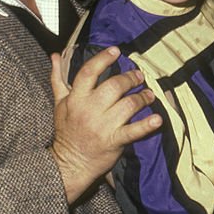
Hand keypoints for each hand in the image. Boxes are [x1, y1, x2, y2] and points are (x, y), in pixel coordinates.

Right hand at [50, 47, 161, 202]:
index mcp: (76, 99)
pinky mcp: (114, 141)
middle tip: (138, 76)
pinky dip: (147, 125)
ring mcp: (103, 126)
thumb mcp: (60, 103)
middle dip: (130, 78)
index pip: (89, 72)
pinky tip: (157, 119)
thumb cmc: (67, 130)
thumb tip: (56, 55)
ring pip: (128, 105)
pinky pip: (133, 131)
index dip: (103, 59)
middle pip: (114, 86)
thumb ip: (58, 78)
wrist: (70, 162)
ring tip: (149, 94)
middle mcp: (89, 110)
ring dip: (142, 97)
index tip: (116, 51)